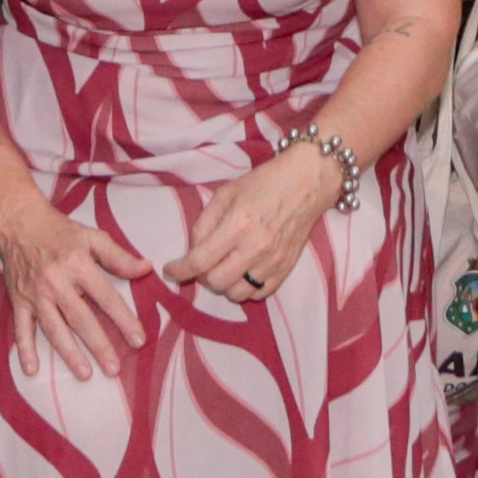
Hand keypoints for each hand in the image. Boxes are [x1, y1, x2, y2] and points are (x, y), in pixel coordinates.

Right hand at [0, 191, 156, 377]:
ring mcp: (36, 294)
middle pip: (80, 318)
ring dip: (69, 353)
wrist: (18, 221)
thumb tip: (147, 269)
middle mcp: (56, 282)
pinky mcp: (18, 300)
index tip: (138, 340)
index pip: (106, 297)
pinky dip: (25, 350)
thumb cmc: (60, 231)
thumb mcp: (93, 236)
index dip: (123, 319)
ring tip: (85, 374)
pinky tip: (32, 370)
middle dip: (98, 345)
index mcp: (78, 264)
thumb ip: (119, 256)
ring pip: (54, 328)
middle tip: (113, 369)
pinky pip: (21, 328)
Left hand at [165, 143, 338, 311]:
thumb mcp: (226, 193)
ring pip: (237, 293)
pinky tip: (244, 271)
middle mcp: (255, 247)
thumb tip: (193, 250)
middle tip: (204, 262)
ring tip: (225, 266)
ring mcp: (273, 261)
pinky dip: (246, 288)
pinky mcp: (286, 268)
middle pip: (216, 282)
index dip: (180, 270)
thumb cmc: (263, 183)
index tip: (171, 270)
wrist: (306, 183)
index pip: (200, 260)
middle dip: (203, 276)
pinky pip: (259, 294)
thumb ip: (204, 223)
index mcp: (238, 224)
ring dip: (224, 284)